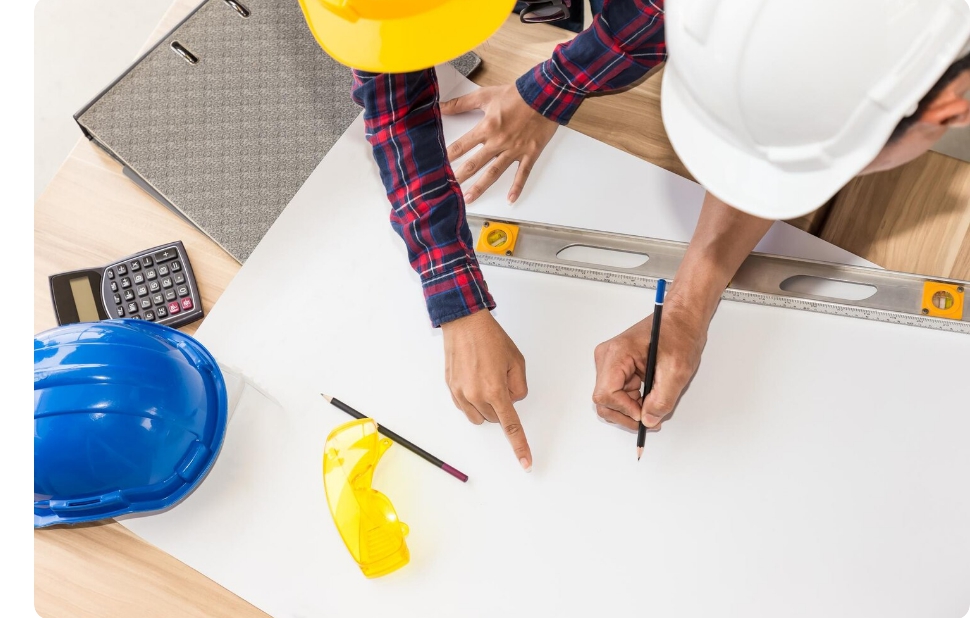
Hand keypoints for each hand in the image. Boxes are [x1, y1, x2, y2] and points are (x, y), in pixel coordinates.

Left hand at [441, 84, 557, 203]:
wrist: (545, 94)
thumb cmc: (517, 94)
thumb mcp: (485, 95)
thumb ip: (461, 103)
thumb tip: (440, 106)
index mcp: (486, 128)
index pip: (462, 145)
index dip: (448, 156)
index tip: (437, 165)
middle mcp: (498, 142)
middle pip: (474, 163)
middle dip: (460, 176)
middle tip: (448, 189)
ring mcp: (514, 150)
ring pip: (494, 172)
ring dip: (481, 187)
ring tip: (469, 199)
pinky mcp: (530, 153)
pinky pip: (523, 173)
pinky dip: (517, 187)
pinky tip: (510, 199)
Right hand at [442, 310, 531, 470]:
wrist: (464, 324)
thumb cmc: (490, 339)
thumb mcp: (516, 361)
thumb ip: (518, 386)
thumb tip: (513, 400)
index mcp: (495, 390)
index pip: (510, 425)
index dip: (519, 446)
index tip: (526, 462)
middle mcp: (476, 395)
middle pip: (495, 417)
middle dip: (502, 404)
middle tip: (500, 379)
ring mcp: (461, 394)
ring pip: (480, 415)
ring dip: (486, 404)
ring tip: (486, 378)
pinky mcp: (451, 389)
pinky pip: (466, 406)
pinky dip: (474, 399)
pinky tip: (475, 378)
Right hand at [592, 294, 709, 429]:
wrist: (681, 319)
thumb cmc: (679, 334)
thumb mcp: (677, 370)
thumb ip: (662, 399)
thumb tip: (649, 420)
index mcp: (618, 353)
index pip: (606, 393)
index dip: (625, 409)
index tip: (645, 415)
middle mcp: (608, 357)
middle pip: (604, 399)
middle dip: (626, 413)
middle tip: (650, 419)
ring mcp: (610, 363)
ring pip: (610, 400)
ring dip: (630, 409)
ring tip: (652, 406)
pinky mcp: (617, 368)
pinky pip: (618, 394)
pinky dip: (632, 402)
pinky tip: (649, 398)